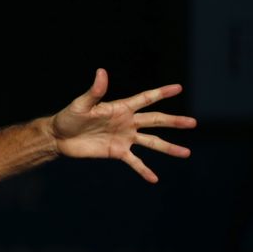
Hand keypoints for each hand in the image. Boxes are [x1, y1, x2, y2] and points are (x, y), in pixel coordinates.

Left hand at [50, 68, 196, 182]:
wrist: (59, 138)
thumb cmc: (68, 117)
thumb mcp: (81, 104)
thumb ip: (94, 91)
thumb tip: (101, 72)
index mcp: (120, 108)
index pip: (145, 99)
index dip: (161, 93)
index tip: (178, 88)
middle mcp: (126, 122)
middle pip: (155, 121)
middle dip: (174, 122)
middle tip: (193, 122)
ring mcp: (124, 138)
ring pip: (151, 142)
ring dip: (169, 148)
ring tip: (186, 153)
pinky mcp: (117, 152)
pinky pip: (134, 162)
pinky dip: (144, 170)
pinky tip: (155, 179)